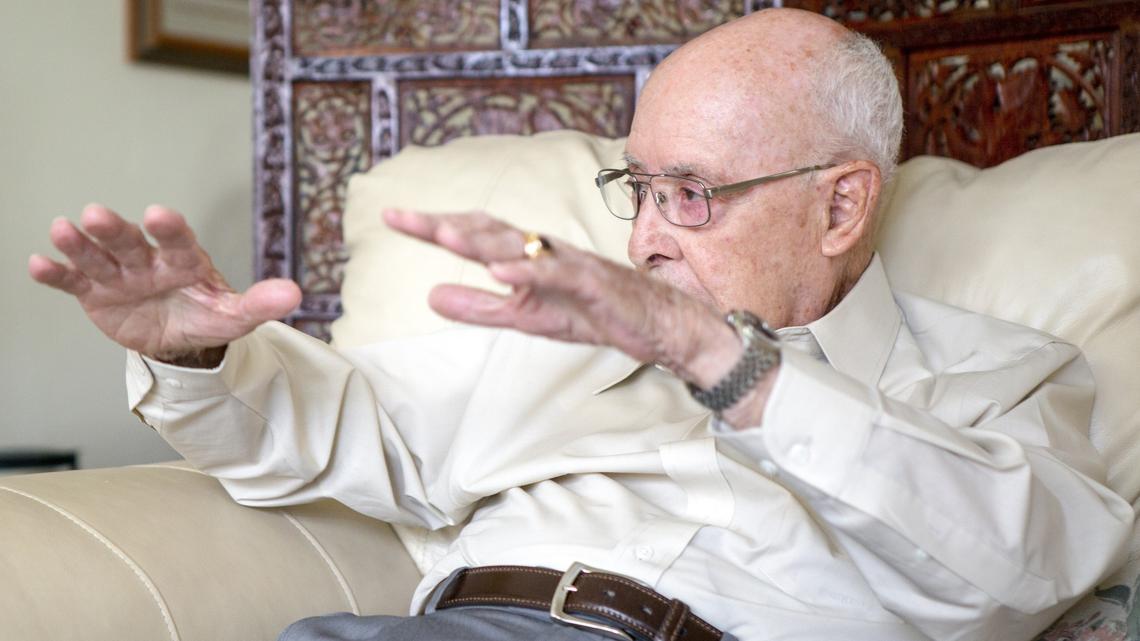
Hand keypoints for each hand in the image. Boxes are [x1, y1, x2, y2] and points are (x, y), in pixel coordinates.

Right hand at [29, 204, 300, 364]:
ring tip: (63, 229)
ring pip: (97, 255)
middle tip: (97, 215)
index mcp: (184, 259)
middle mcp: (147, 260)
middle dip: (115, 229)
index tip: (162, 216)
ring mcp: (118, 274)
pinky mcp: (93, 292)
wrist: (177, 338)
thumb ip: (260, 304)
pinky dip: (56, 274)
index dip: (169, 229)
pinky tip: (38, 264)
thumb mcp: (234, 315)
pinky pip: (72, 281)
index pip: (178, 241)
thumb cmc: (205, 315)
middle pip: (129, 241)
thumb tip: (296, 295)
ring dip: (79, 243)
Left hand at [382, 209, 739, 386]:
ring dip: (480, 239)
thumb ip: (481, 308)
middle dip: (444, 223)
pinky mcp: (593, 282)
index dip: (435, 225)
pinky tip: (501, 271)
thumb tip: (430, 297)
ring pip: (520, 244)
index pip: (475, 233)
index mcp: (527, 255)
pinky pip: (558, 273)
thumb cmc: (592, 314)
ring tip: (441, 234)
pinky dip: (530, 270)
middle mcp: (544, 249)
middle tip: (401, 217)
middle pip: (488, 229)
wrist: (656, 327)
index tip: (393, 218)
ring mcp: (569, 262)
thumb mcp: (525, 317)